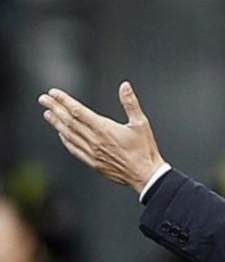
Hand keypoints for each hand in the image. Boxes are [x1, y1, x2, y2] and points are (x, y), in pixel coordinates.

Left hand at [38, 81, 165, 193]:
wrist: (145, 174)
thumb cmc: (144, 150)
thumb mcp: (141, 123)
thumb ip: (131, 103)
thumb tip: (125, 87)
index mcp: (104, 128)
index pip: (78, 111)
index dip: (64, 101)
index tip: (54, 93)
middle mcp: (94, 140)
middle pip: (69, 121)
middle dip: (55, 108)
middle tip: (43, 99)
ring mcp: (91, 152)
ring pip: (68, 134)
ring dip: (56, 123)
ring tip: (47, 113)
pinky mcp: (93, 163)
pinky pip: (74, 149)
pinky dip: (65, 140)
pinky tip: (61, 134)